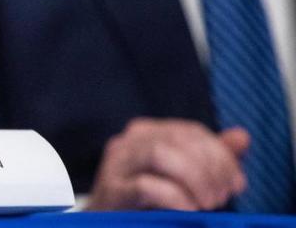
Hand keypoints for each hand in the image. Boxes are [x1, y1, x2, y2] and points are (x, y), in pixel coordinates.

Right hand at [86, 118, 248, 210]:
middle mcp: (128, 142)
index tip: (237, 185)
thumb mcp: (185, 180)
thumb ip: (212, 159)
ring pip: (159, 154)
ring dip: (194, 179)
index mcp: (147, 134)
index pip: (190, 131)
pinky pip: (146, 186)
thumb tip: (241, 137)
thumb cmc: (149, 205)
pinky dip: (175, 198)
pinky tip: (189, 211)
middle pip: (177, 139)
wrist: (108, 226)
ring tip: (208, 204)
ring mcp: (117, 165)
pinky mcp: (111, 192)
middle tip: (223, 197)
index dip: (221, 155)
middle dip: (210, 168)